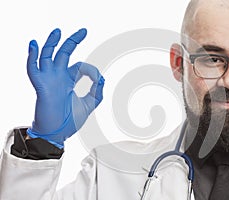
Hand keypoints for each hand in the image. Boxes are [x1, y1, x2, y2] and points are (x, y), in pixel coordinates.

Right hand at [26, 28, 104, 148]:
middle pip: (65, 54)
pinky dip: (31, 56)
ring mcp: (49, 79)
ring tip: (58, 31)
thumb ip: (97, 92)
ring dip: (52, 43)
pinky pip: (33, 68)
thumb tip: (102, 78)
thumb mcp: (89, 105)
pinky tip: (33, 45)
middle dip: (73, 41)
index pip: (81, 67)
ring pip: (48, 55)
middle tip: (84, 31)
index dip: (92, 70)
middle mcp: (59, 77)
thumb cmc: (70, 121)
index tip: (98, 80)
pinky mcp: (41, 85)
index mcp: (69, 81)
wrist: (57, 134)